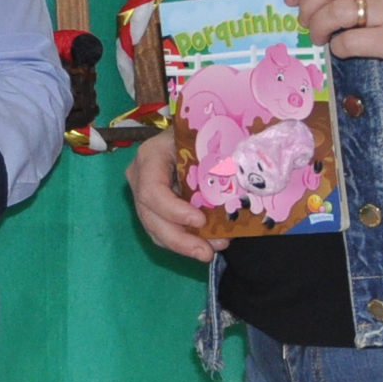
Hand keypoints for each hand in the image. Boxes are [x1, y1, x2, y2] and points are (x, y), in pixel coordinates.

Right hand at [128, 129, 220, 262]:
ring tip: (212, 250)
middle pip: (150, 216)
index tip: (201, 221)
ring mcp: (144, 193)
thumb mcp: (206, 137)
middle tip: (206, 252)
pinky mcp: (155, 206)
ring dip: (184, 244)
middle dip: (179, 239)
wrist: (196, 129)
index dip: (173, 211)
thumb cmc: (203, 129)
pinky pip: (164, 230)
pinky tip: (209, 243)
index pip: (152, 191)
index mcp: (150, 156)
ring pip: (155, 229)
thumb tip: (242, 176)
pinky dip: (185, 240)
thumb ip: (216, 156)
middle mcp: (140, 176)